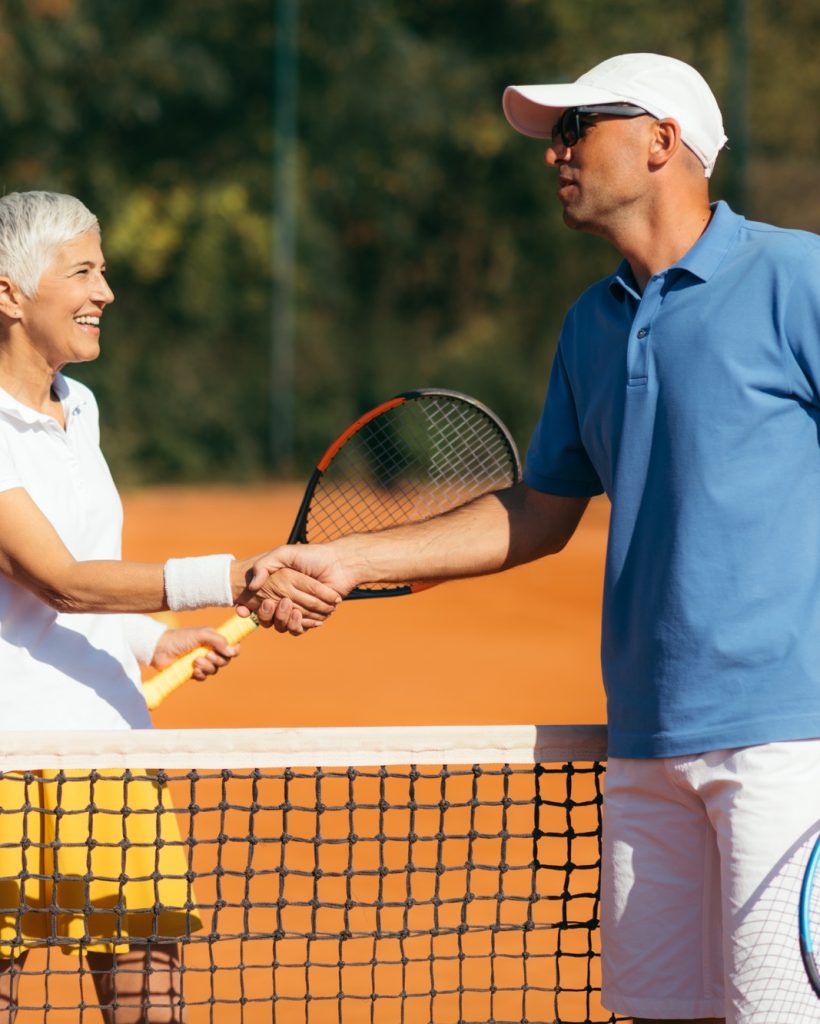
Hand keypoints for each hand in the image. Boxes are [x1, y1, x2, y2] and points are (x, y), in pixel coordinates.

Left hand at [150, 626, 239, 679]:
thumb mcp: (201, 634)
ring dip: (207, 667)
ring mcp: (202, 662)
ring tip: (195, 661)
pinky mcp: (193, 672)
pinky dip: (201, 675)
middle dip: (218, 659)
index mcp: (213, 640)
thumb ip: (218, 640)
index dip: (233, 650)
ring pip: (214, 670)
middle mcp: (210, 650)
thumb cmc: (180, 638)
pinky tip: (193, 670)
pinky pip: (204, 677)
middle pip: (225, 660)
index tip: (230, 652)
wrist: (160, 649)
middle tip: (207, 655)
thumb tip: (232, 650)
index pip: (231, 646)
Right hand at [237, 545, 354, 627]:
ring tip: (290, 607)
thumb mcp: (284, 553)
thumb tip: (252, 586)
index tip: (250, 606)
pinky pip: (299, 628)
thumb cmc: (312, 556)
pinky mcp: (312, 618)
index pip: (258, 605)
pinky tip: (299, 613)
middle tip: (274, 603)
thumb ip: (264, 565)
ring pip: (282, 625)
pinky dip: (298, 624)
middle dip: (269, 614)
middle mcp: (286, 600)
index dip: (251, 609)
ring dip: (283, 619)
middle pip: (269, 619)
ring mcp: (299, 610)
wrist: (339, 563)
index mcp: (278, 588)